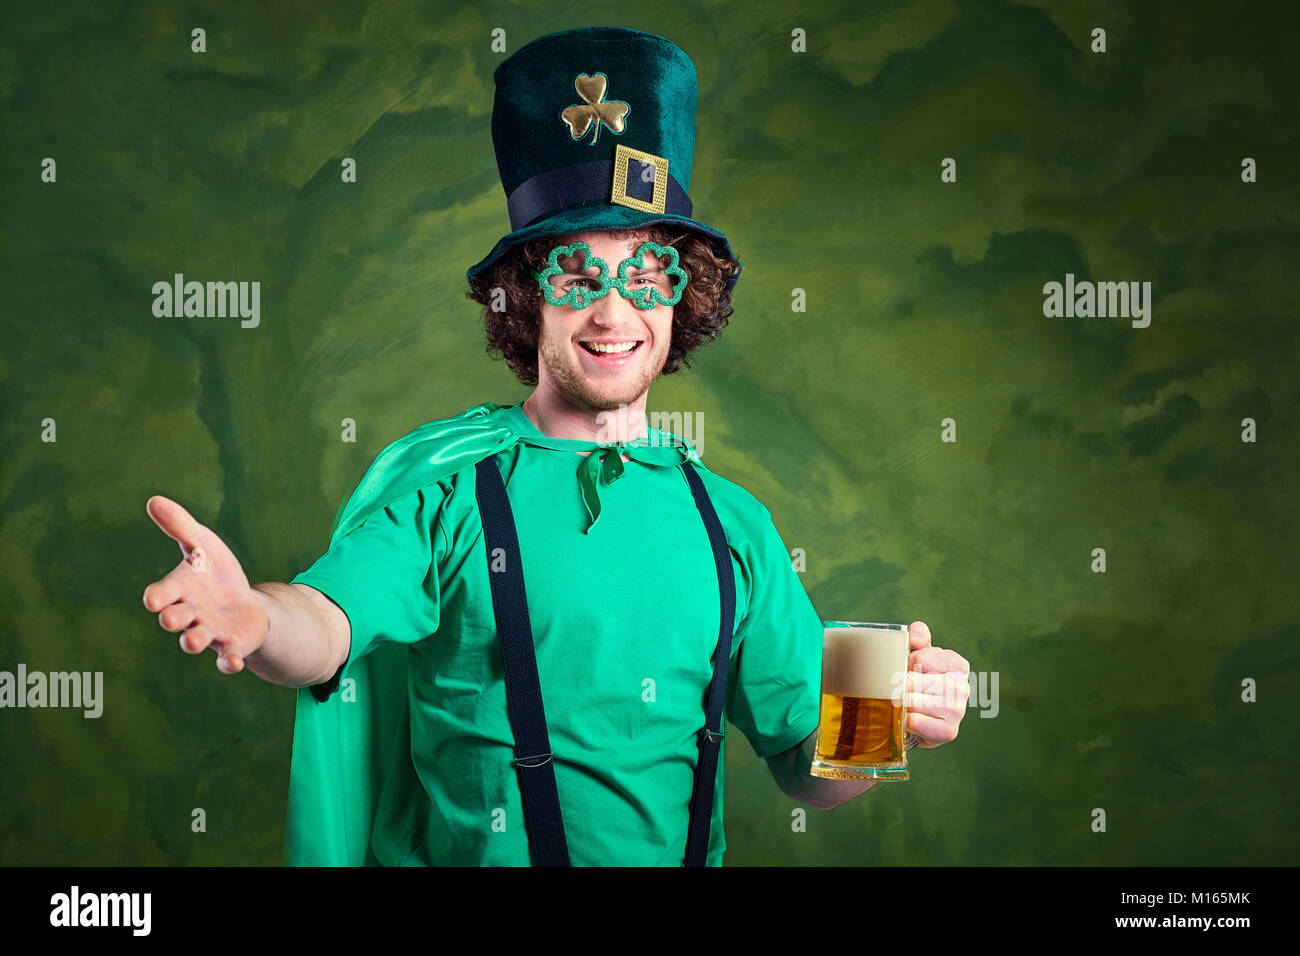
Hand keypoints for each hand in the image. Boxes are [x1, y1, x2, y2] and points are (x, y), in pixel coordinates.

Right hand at [141, 495, 268, 673]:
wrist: (243, 602)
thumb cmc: (215, 573)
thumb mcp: (203, 544)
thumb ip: (181, 526)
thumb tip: (153, 499)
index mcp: (179, 590)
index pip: (161, 594)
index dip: (157, 597)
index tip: (153, 599)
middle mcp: (190, 614)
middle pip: (176, 619)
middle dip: (173, 619)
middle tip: (172, 618)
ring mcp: (210, 632)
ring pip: (195, 640)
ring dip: (194, 641)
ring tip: (195, 640)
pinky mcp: (231, 645)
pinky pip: (226, 658)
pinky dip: (228, 661)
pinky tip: (233, 661)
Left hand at [904, 621, 968, 747]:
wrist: (917, 719)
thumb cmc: (916, 680)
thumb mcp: (916, 653)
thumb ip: (917, 636)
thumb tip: (915, 637)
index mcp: (957, 665)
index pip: (921, 658)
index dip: (907, 663)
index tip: (908, 668)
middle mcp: (963, 687)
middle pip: (914, 681)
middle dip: (899, 685)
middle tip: (899, 689)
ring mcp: (958, 711)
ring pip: (913, 701)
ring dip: (901, 703)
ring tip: (902, 703)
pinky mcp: (949, 731)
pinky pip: (915, 722)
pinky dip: (905, 721)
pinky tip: (907, 719)